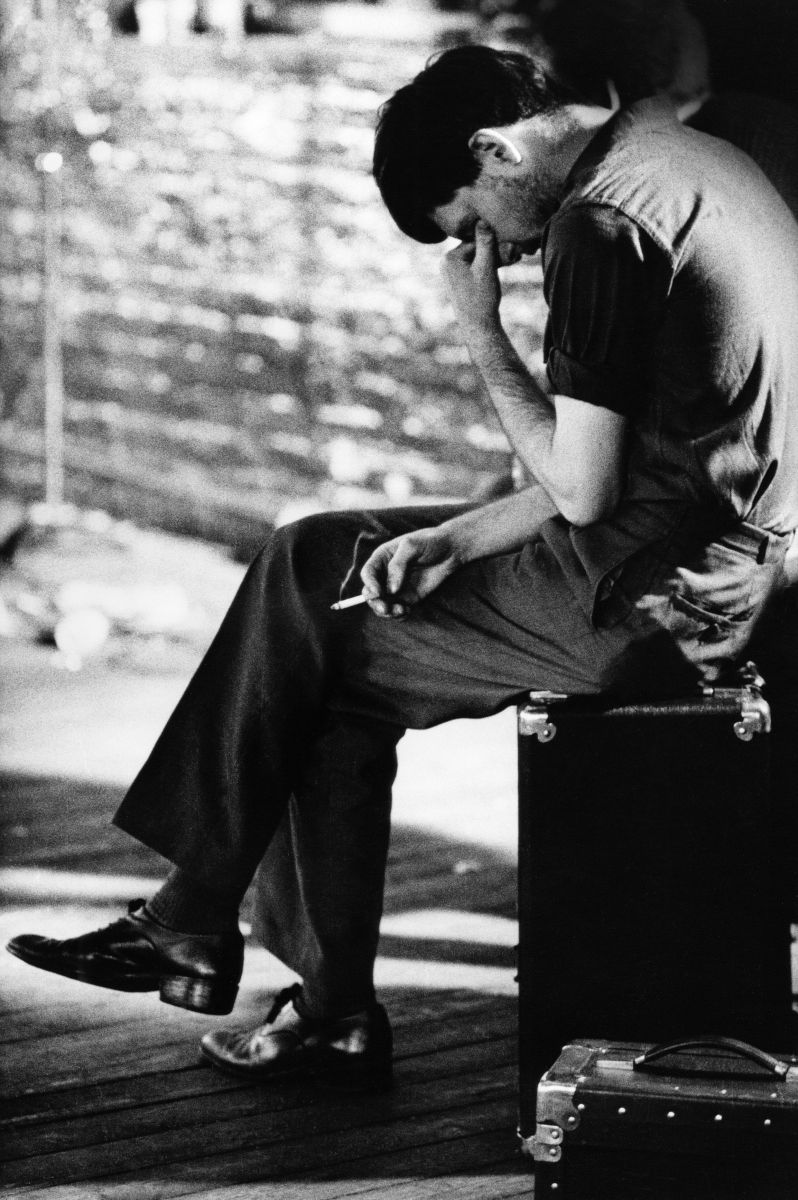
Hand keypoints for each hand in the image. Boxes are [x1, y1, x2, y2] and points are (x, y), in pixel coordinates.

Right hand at [360, 526, 462, 617]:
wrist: (450, 550)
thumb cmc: (429, 542)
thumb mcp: (411, 546)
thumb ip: (398, 565)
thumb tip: (391, 589)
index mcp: (382, 558)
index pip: (368, 573)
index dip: (369, 584)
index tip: (378, 593)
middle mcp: (385, 574)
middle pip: (371, 592)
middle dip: (375, 602)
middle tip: (385, 609)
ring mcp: (396, 587)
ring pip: (382, 604)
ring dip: (386, 612)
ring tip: (400, 611)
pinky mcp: (408, 597)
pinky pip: (397, 609)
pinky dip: (399, 614)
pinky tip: (407, 611)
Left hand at [443, 221, 518, 336]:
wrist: (478, 327)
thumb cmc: (482, 298)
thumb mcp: (486, 268)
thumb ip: (485, 244)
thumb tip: (482, 220)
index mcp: (449, 258)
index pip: (475, 241)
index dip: (495, 243)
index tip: (511, 248)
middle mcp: (446, 263)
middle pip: (476, 248)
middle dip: (495, 251)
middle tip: (515, 255)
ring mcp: (451, 272)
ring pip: (478, 257)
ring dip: (495, 259)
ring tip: (512, 261)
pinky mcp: (458, 280)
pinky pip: (476, 267)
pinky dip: (489, 267)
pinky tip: (503, 268)